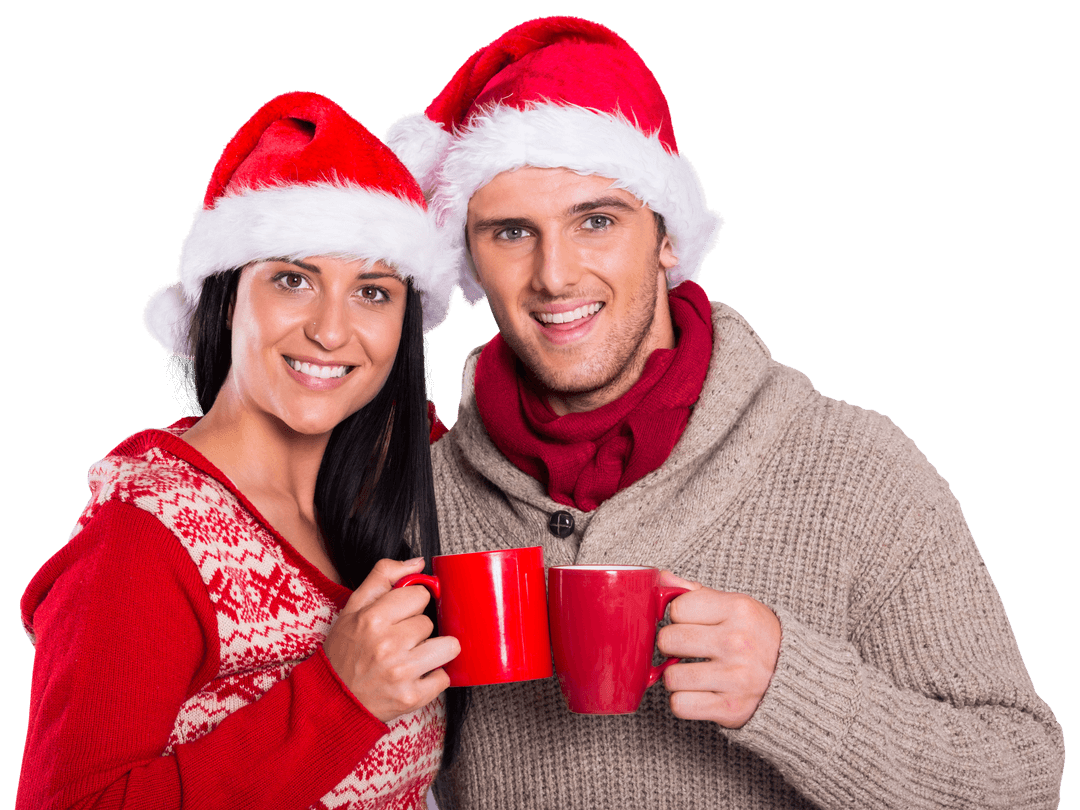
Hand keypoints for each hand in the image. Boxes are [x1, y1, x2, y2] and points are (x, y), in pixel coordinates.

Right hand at [323, 557, 459, 723]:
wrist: (333, 700)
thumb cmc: (344, 651)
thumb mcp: (353, 608)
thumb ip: (383, 577)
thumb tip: (418, 563)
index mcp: (372, 619)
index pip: (420, 595)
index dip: (411, 604)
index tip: (400, 615)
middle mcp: (388, 645)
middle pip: (429, 622)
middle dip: (417, 630)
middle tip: (398, 641)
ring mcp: (402, 673)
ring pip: (448, 646)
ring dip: (435, 651)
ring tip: (415, 656)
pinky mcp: (412, 697)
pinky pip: (444, 678)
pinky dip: (433, 678)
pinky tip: (415, 677)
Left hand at [656, 570, 780, 728]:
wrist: (796, 676)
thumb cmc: (755, 636)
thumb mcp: (734, 605)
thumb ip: (696, 592)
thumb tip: (661, 578)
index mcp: (738, 610)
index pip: (677, 609)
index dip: (677, 617)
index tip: (689, 623)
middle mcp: (737, 643)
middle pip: (668, 641)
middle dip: (671, 646)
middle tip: (685, 648)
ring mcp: (736, 678)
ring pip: (671, 677)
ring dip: (675, 677)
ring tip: (691, 672)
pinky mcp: (732, 708)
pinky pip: (681, 705)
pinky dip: (684, 702)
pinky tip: (697, 692)